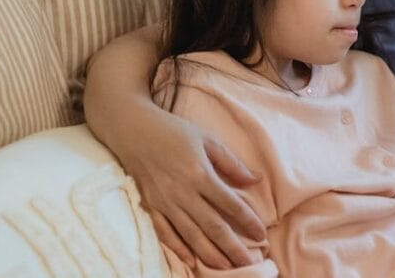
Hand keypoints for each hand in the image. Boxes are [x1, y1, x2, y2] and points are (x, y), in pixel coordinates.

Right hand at [119, 111, 265, 269]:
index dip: (248, 221)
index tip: (261, 235)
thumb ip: (231, 163)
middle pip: (213, 226)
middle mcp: (183, 193)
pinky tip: (192, 261)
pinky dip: (179, 249)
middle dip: (232, 247)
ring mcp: (165, 203)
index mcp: (200, 174)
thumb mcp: (207, 140)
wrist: (132, 130)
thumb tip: (256, 180)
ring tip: (227, 267)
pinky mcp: (150, 207)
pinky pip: (165, 233)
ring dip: (210, 254)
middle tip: (249, 262)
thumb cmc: (174, 132)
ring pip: (191, 235)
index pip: (230, 204)